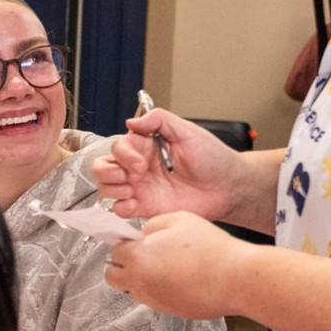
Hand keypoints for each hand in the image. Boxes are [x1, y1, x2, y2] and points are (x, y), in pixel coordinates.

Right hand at [92, 108, 238, 219]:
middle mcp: (138, 167)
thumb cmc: (212, 158)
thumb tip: (131, 121)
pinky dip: (121, 208)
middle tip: (132, 176)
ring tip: (132, 191)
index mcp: (145, 146)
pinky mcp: (146, 208)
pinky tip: (135, 204)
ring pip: (107, 189)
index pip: (118, 147)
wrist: (228, 186)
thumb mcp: (187, 130)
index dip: (123, 155)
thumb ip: (159, 120)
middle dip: (109, 172)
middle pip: (103, 167)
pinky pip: (120, 210)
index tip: (140, 162)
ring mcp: (140, 188)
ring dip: (112, 189)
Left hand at [105, 212, 243, 318]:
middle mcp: (140, 283)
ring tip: (164, 266)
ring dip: (140, 278)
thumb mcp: (178, 219)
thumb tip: (144, 234)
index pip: (115, 251)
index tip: (136, 240)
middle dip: (123, 265)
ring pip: (132, 290)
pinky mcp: (169, 311)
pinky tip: (178, 278)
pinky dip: (158, 290)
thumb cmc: (211, 248)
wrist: (235, 278)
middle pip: (113, 277)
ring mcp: (154, 300)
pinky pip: (153, 299)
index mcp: (138, 258)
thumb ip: (153, 225)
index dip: (126, 243)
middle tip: (142, 254)